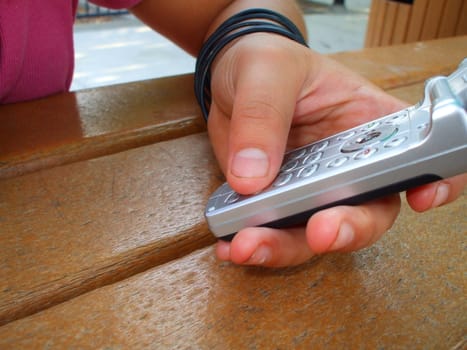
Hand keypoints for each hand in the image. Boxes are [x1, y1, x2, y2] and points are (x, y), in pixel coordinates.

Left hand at [207, 33, 466, 266]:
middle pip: (366, 212)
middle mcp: (348, 165)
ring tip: (248, 245)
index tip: (420, 198)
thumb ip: (263, 115)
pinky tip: (230, 244)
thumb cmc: (264, 63)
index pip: (417, 154)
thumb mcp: (266, 72)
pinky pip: (272, 231)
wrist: (229, 79)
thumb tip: (253, 177)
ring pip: (312, 233)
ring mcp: (311, 189)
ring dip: (284, 246)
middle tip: (319, 234)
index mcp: (367, 124)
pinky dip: (254, 243)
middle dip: (345, 230)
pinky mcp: (277, 201)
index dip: (434, 180)